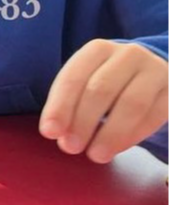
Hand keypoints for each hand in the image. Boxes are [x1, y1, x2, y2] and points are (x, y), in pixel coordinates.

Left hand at [40, 39, 168, 162]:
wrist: (152, 75)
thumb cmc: (109, 82)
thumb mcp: (86, 84)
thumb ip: (69, 105)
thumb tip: (55, 133)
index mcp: (97, 49)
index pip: (74, 77)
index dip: (60, 106)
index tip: (49, 133)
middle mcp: (128, 54)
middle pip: (100, 89)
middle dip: (82, 122)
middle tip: (70, 147)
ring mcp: (155, 71)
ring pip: (131, 104)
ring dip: (110, 133)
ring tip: (95, 155)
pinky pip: (154, 115)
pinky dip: (133, 136)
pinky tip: (118, 148)